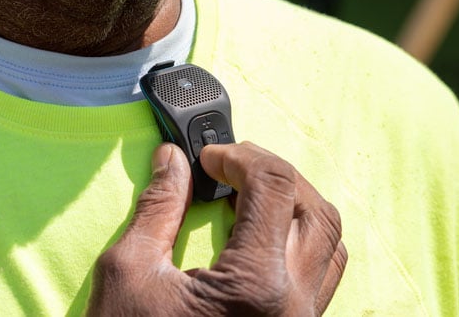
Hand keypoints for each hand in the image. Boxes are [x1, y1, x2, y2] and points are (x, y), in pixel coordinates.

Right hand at [86, 142, 346, 315]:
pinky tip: (256, 235)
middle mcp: (294, 308)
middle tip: (226, 168)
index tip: (206, 157)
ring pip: (329, 241)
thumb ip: (160, 207)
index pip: (274, 186)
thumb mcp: (129, 271)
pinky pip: (321, 274)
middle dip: (270, 174)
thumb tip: (174, 160)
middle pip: (314, 208)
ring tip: (244, 197)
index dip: (239, 156)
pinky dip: (298, 238)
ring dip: (293, 205)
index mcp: (256, 287)